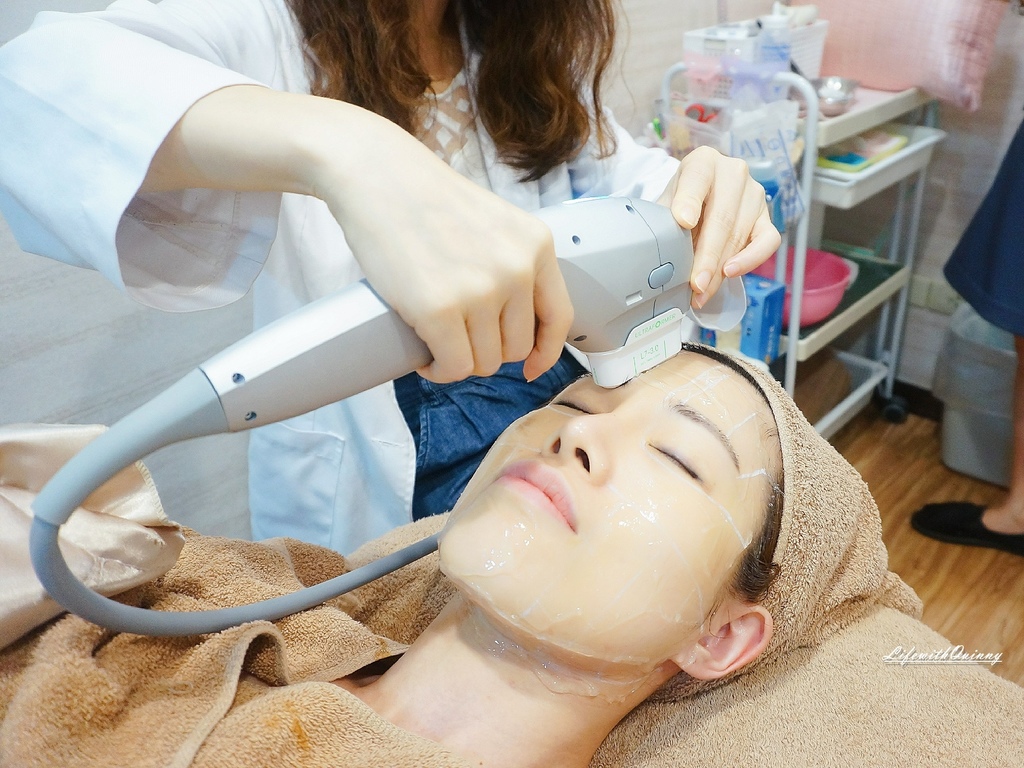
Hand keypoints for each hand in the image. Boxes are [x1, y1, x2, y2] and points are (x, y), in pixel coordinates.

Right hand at [313, 111, 572, 383]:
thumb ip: (514, 264)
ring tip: (437, 339)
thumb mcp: (496, 224)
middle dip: (486, 350)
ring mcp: (480, 290)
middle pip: (516, 348)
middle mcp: (516, 269)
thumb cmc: (428, 200)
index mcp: (536, 245)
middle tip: (456, 334)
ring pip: (484, 362)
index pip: (558, 317)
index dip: (545, 351)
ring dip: (459, 361)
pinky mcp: (439, 310)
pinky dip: (438, 370)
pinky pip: (453, 367)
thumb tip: (519, 331)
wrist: (377, 176)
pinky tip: (424, 356)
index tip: (530, 367)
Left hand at [657, 146, 780, 308]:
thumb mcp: (666, 203)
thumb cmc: (681, 201)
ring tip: (702, 292)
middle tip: (695, 284)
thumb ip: (662, 221)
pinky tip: (731, 274)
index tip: (683, 222)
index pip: (697, 179)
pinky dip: (751, 260)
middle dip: (707, 256)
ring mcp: (754, 194)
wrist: (700, 198)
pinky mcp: (767, 215)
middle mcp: (733, 173)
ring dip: (720, 269)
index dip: (689, 202)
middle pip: (721, 218)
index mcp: (703, 162)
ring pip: (741, 234)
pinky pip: (768, 241)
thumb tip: (658, 255)